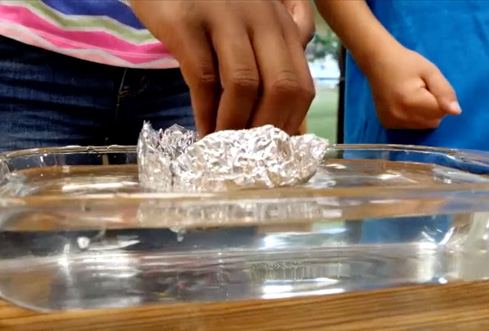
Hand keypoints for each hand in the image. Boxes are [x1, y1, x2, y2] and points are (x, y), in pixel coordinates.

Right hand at [130, 1, 314, 135]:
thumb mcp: (252, 15)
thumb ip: (276, 47)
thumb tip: (292, 99)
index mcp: (280, 23)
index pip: (301, 84)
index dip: (290, 124)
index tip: (273, 152)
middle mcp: (260, 19)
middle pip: (281, 86)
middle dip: (266, 131)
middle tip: (249, 158)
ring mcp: (224, 18)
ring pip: (243, 85)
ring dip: (234, 126)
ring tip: (224, 151)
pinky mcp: (186, 22)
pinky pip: (202, 77)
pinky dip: (204, 113)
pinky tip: (202, 132)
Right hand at [365, 45, 460, 129]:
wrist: (377, 61)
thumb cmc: (406, 62)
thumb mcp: (430, 71)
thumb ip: (444, 91)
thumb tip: (456, 112)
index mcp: (411, 102)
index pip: (441, 113)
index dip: (440, 100)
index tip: (430, 87)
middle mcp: (400, 116)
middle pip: (432, 122)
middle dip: (433, 108)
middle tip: (422, 91)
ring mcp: (392, 122)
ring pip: (423, 126)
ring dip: (423, 114)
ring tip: (412, 96)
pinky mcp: (387, 124)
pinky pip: (411, 126)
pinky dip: (412, 117)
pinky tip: (403, 104)